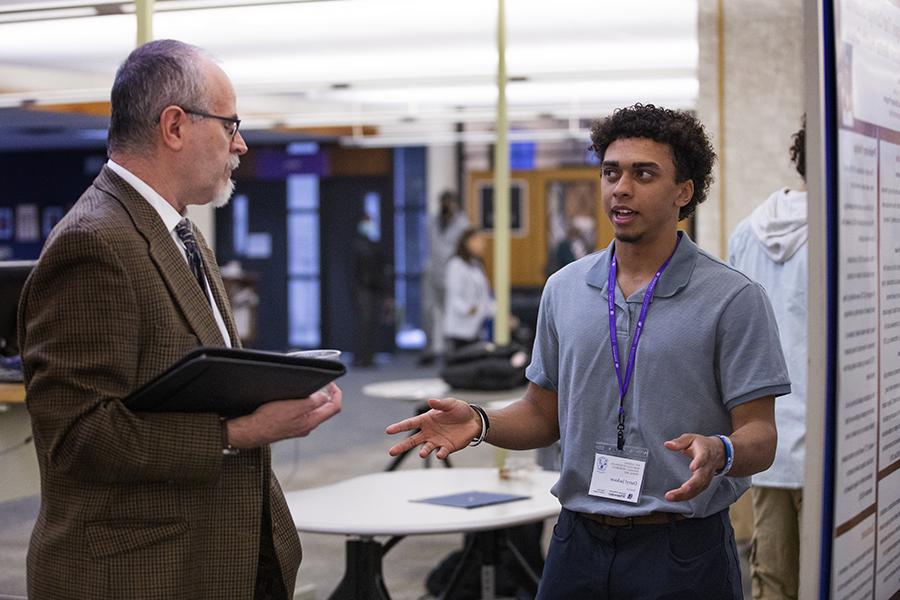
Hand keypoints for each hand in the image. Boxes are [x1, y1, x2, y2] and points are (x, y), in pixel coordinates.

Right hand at [226, 383, 341, 448]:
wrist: (251, 431)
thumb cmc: (269, 420)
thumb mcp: (294, 407)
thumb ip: (313, 402)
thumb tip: (326, 395)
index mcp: (311, 421)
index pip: (334, 407)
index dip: (337, 393)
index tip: (332, 383)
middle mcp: (307, 426)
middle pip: (325, 409)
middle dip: (326, 394)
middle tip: (321, 383)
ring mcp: (299, 427)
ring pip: (313, 411)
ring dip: (313, 398)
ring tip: (308, 389)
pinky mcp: (289, 426)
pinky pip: (302, 413)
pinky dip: (302, 404)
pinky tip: (294, 399)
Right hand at [385, 397, 480, 459]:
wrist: (474, 420)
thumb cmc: (459, 410)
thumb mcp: (450, 403)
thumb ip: (440, 404)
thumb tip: (429, 401)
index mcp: (426, 420)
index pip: (410, 423)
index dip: (399, 427)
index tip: (388, 430)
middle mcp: (429, 432)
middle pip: (412, 441)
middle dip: (401, 446)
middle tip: (391, 452)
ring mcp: (437, 441)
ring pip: (425, 448)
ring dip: (423, 452)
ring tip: (422, 453)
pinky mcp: (447, 447)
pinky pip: (441, 452)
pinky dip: (440, 454)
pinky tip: (440, 453)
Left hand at [663, 433, 724, 501]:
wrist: (719, 452)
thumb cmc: (701, 444)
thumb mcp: (691, 438)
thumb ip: (679, 442)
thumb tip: (667, 445)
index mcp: (705, 453)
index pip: (703, 458)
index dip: (699, 463)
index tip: (692, 467)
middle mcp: (707, 468)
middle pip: (700, 479)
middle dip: (688, 486)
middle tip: (676, 491)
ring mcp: (707, 477)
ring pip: (698, 488)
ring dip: (684, 494)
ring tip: (670, 497)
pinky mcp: (704, 484)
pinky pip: (696, 492)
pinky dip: (686, 497)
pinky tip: (675, 498)